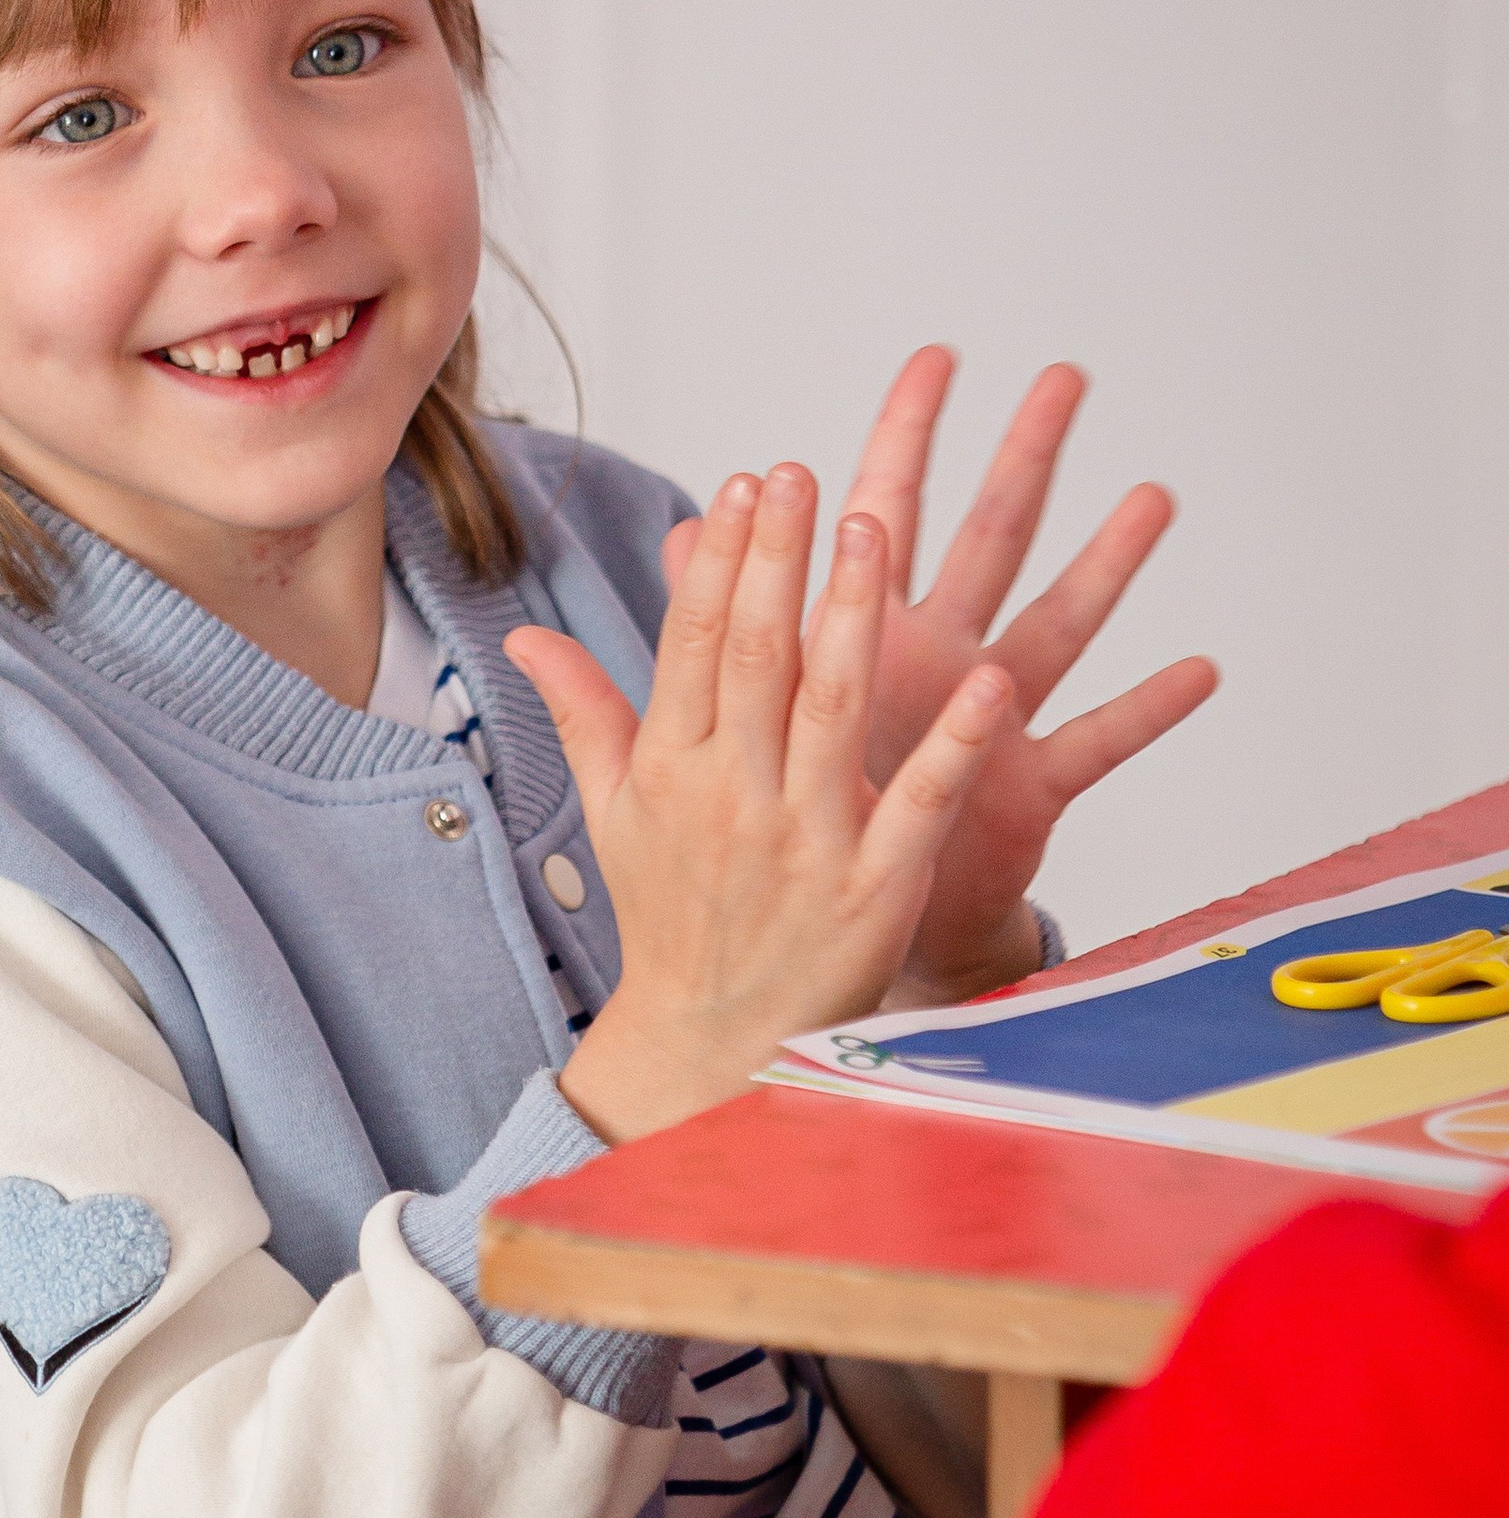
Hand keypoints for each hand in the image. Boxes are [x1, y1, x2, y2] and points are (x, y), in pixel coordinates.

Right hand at [509, 462, 1014, 1145]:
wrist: (712, 1040)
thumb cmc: (672, 916)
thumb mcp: (614, 813)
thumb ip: (585, 712)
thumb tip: (528, 637)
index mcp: (674, 770)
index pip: (694, 643)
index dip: (722, 561)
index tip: (748, 485)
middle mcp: (734, 797)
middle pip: (757, 658)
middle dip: (780, 562)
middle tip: (805, 477)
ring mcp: (807, 842)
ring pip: (832, 710)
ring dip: (854, 616)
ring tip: (874, 529)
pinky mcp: (876, 889)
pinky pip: (918, 803)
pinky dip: (953, 744)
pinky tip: (988, 682)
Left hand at [665, 351, 1218, 998]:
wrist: (838, 911)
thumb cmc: (807, 799)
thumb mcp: (757, 706)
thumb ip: (721, 620)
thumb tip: (679, 536)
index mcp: (870, 632)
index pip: (886, 511)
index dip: (904, 437)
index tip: (936, 357)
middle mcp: (940, 654)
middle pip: (988, 538)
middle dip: (1022, 458)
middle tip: (1066, 380)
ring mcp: (990, 712)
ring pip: (1056, 619)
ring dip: (1105, 562)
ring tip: (1153, 499)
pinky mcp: (1024, 781)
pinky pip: (1096, 739)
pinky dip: (1147, 709)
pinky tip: (1201, 670)